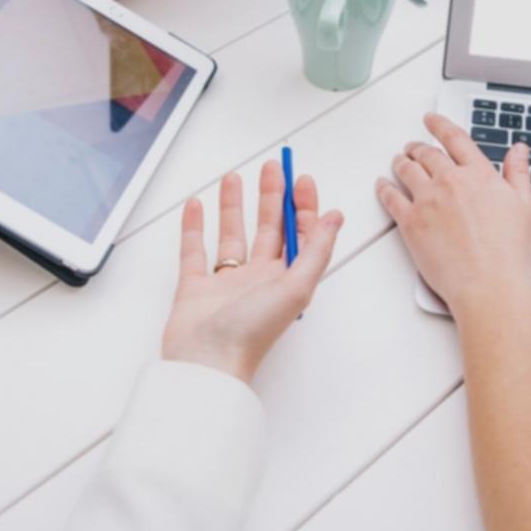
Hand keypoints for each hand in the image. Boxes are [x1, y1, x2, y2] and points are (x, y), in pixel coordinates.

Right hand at [162, 161, 343, 383]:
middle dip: (272, 198)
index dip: (302, 206)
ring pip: (232, 235)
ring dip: (234, 207)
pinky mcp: (195, 288)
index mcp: (285, 280)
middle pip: (269, 229)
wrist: (206, 362)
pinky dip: (194, 227)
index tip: (300, 180)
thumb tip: (336, 217)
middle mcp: (258, 280)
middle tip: (273, 169)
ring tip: (234, 178)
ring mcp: (225, 283)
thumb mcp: (296, 287)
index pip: (299, 236)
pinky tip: (197, 206)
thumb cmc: (251, 333)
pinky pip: (195, 250)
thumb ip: (316, 250)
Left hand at [376, 113, 530, 314]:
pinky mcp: (411, 224)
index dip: (440, 125)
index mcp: (479, 175)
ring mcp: (428, 201)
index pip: (455, 139)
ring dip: (400, 162)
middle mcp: (451, 182)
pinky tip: (382, 186)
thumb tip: (518, 151)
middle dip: (417, 146)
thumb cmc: (510, 255)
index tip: (431, 120)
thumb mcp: (526, 208)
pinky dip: (384, 189)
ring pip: (406, 170)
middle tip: (413, 146)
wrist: (490, 285)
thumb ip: (518, 174)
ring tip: (398, 161)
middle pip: (427, 153)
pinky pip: (390, 198)